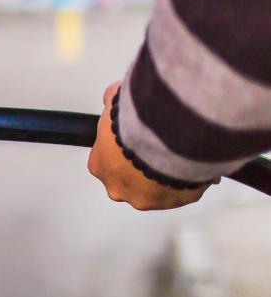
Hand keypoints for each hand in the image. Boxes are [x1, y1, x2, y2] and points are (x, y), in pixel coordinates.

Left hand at [87, 81, 212, 210]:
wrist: (173, 135)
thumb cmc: (139, 123)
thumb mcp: (117, 102)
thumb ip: (111, 100)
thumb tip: (112, 95)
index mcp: (100, 166)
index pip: (105, 159)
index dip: (120, 146)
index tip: (134, 135)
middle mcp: (120, 188)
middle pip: (130, 177)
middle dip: (144, 162)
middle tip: (159, 142)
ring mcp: (149, 199)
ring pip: (159, 185)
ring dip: (168, 171)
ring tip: (179, 148)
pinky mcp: (180, 200)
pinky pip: (187, 188)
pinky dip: (191, 174)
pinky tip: (195, 156)